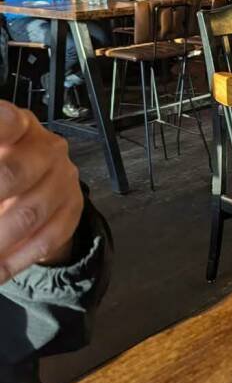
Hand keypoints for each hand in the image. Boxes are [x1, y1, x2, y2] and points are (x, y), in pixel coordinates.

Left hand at [0, 103, 83, 281]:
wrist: (35, 184)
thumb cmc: (3, 169)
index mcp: (17, 125)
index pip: (6, 122)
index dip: (0, 129)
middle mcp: (46, 146)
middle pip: (14, 173)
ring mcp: (64, 177)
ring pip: (28, 214)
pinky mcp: (73, 207)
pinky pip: (47, 238)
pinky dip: (16, 259)